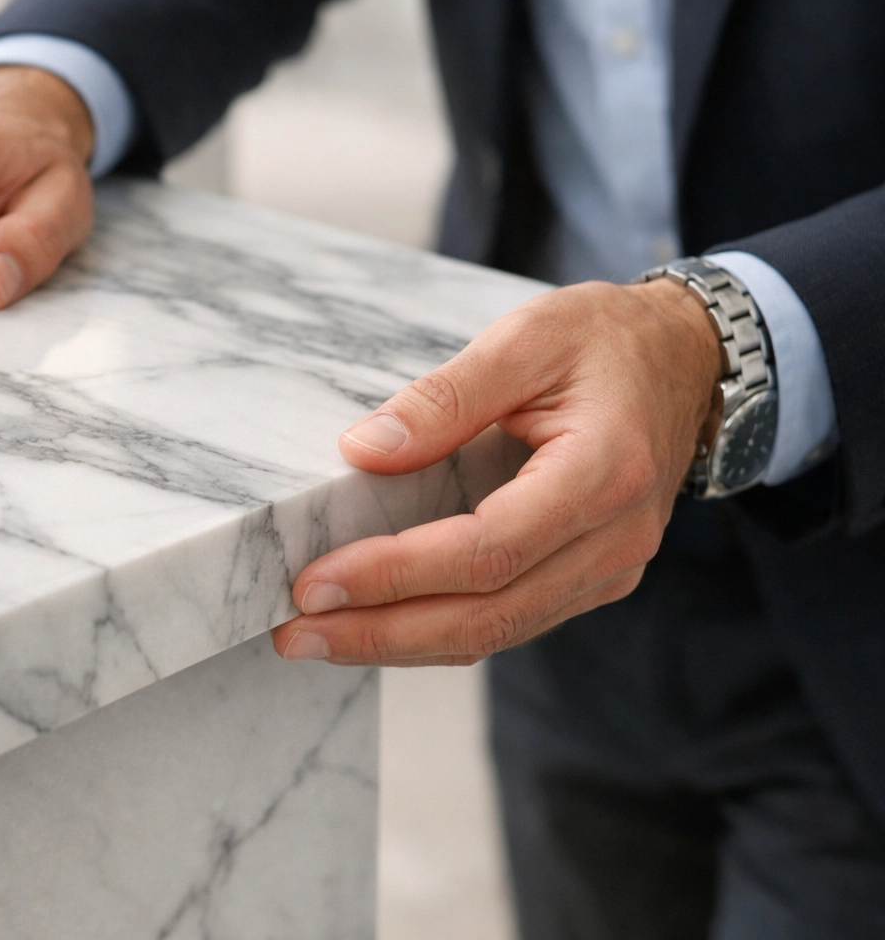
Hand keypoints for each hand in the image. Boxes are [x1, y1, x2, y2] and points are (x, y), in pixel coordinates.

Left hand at [271, 279, 723, 665]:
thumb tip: (361, 451)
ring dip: (400, 644)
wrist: (687, 362)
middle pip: (487, 615)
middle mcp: (613, 541)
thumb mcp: (525, 337)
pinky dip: (436, 630)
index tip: (317, 582)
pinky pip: (507, 620)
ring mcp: (606, 570)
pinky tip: (375, 625)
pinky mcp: (587, 579)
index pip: (486, 550)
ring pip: (495, 632)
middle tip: (295, 634)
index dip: (396, 574)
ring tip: (315, 639)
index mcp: (603, 476)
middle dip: (381, 633)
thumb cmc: (606, 341)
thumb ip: (444, 397)